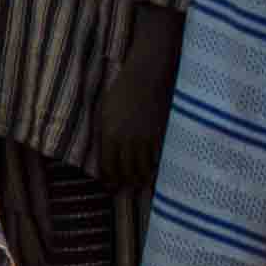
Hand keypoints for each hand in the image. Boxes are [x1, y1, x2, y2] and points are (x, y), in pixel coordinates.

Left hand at [102, 7, 185, 200]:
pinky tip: (153, 169)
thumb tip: (104, 153)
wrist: (148, 76)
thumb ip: (104, 133)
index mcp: (109, 134)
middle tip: (125, 189)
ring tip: (139, 183)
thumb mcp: (104, 111)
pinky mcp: (161, 135)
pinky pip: (158, 158)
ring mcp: (146, 139)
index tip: (109, 186)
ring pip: (144, 168)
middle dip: (124, 183)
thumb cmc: (122, 90)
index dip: (109, 179)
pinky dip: (155, 166)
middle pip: (126, 172)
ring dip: (140, 178)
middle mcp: (127, 140)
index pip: (108, 166)